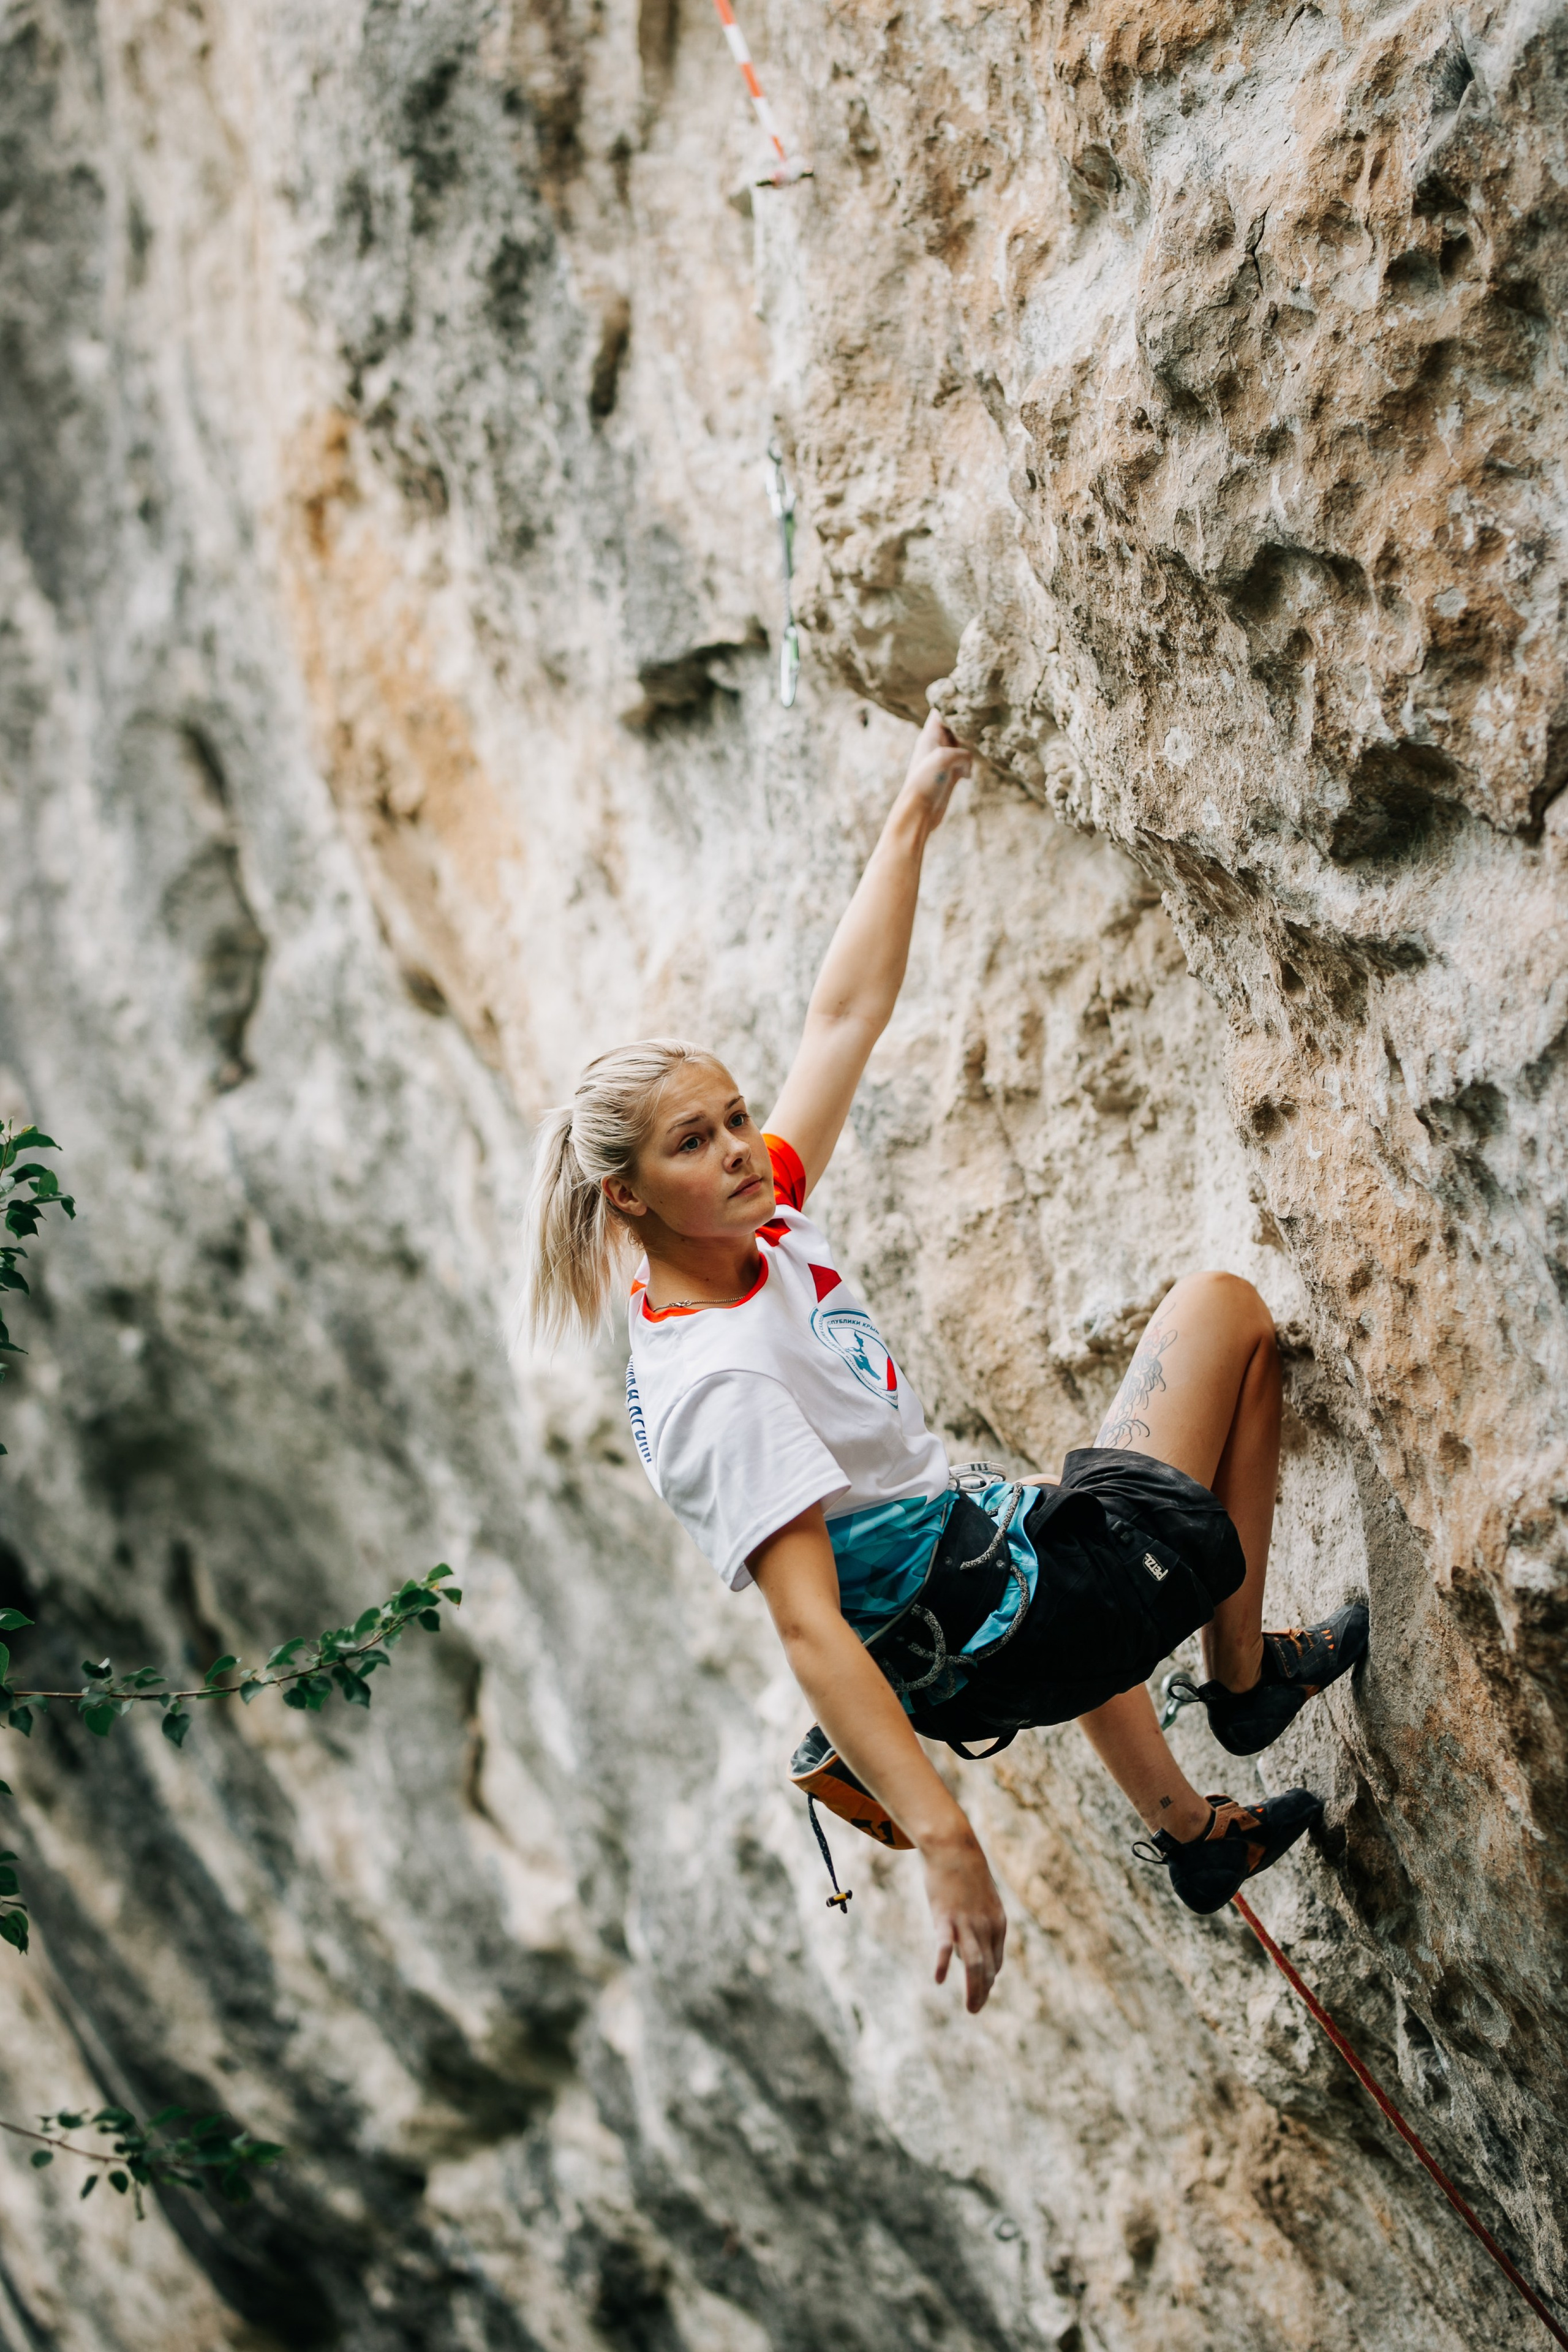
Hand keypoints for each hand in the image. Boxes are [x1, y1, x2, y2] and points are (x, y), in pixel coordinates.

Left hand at [899, 708, 972, 828]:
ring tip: (978, 747)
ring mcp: (943, 761)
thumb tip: (968, 766)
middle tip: (981, 722)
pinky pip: (964, 763)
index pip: (939, 711)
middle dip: (966, 725)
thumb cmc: (925, 783)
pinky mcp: (949, 775)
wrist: (919, 811)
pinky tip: (966, 776)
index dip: (952, 705)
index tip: (968, 702)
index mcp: (929, 736)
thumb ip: (962, 752)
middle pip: (953, 726)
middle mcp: (935, 746)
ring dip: (970, 746)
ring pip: (961, 744)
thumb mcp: (944, 758)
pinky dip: (968, 766)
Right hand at [923, 1828, 1006, 2011]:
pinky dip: (945, 1963)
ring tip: (972, 2009)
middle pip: (988, 1967)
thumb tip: (966, 1954)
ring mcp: (966, 1922)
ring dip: (974, 1990)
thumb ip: (979, 1924)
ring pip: (974, 1963)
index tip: (982, 1992)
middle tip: (976, 2010)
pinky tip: (940, 1979)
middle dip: (983, 1992)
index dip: (989, 1979)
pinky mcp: (945, 1916)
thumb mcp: (980, 1899)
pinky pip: (946, 1945)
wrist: (953, 1846)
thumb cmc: (964, 1873)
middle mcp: (986, 1926)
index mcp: (997, 1922)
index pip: (996, 1960)